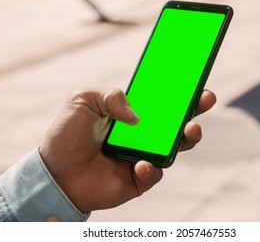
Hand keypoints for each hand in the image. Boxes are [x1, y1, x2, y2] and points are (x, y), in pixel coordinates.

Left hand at [39, 88, 215, 212]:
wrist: (54, 173)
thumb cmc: (67, 135)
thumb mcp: (83, 101)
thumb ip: (111, 96)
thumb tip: (136, 115)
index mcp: (131, 114)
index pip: (161, 101)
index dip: (179, 91)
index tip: (195, 79)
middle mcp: (142, 134)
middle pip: (177, 122)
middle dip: (195, 109)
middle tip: (205, 99)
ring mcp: (143, 156)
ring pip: (176, 147)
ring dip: (188, 137)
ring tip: (190, 130)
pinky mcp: (139, 179)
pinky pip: (155, 173)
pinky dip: (152, 168)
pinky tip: (141, 163)